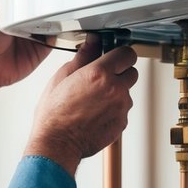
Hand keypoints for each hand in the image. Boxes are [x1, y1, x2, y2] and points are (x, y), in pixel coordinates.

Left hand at [0, 0, 50, 95]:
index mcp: (15, 15)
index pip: (32, 0)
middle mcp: (27, 25)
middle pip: (45, 11)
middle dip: (51, 5)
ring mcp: (35, 39)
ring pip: (53, 25)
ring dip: (57, 19)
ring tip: (63, 8)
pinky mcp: (41, 52)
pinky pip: (55, 42)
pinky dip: (58, 35)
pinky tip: (59, 26)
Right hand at [24, 37, 137, 174]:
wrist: (57, 144)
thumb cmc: (55, 115)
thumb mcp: (62, 78)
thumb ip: (83, 57)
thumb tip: (92, 43)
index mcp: (99, 74)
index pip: (127, 54)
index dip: (120, 55)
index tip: (114, 58)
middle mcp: (115, 89)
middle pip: (132, 72)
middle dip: (120, 73)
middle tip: (102, 79)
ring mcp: (121, 108)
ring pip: (127, 92)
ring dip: (116, 93)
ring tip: (94, 101)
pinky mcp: (122, 123)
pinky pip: (123, 110)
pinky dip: (113, 110)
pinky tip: (95, 113)